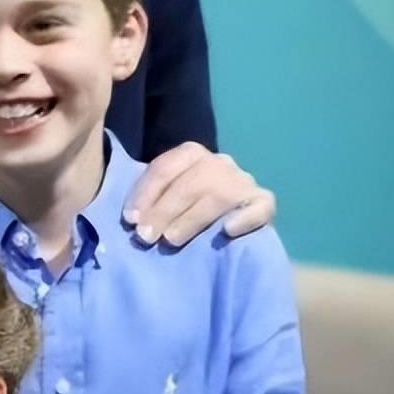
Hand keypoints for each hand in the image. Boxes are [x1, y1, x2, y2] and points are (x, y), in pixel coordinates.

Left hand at [124, 142, 275, 245]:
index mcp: (190, 154)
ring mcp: (243, 181)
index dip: (144, 194)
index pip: (164, 168)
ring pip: (220, 195)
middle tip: (145, 236)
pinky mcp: (264, 202)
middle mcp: (219, 162)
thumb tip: (131, 219)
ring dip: (192, 218)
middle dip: (163, 210)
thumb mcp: (165, 198)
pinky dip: (244, 218)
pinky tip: (227, 230)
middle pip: (189, 183)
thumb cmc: (185, 210)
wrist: (229, 223)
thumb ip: (151, 201)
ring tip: (171, 239)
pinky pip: (261, 206)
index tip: (130, 219)